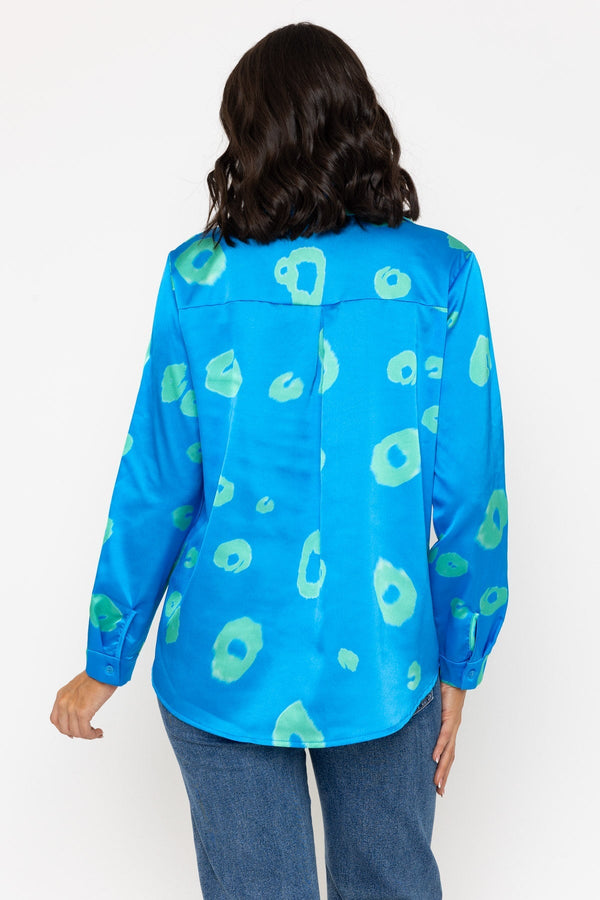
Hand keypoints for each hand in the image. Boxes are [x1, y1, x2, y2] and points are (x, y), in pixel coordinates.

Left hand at [50, 670, 116, 738]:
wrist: (105, 670)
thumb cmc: (98, 676)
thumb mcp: (79, 687)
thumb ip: (75, 699)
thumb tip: (81, 712)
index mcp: (61, 695)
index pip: (55, 719)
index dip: (65, 729)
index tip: (74, 731)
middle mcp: (63, 702)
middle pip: (64, 728)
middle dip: (77, 733)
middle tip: (88, 732)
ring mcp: (71, 707)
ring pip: (75, 732)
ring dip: (86, 735)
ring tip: (96, 732)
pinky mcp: (82, 711)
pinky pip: (85, 731)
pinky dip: (92, 735)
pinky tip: (98, 732)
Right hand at [432, 681, 466, 796]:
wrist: (455, 672)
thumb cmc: (443, 684)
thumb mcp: (431, 703)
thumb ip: (423, 711)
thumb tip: (407, 714)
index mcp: (448, 727)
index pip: (446, 751)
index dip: (443, 767)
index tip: (438, 783)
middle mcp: (452, 729)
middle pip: (449, 757)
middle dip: (443, 775)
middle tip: (439, 792)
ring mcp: (452, 724)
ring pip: (448, 751)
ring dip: (442, 768)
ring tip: (437, 782)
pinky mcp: (451, 716)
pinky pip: (444, 735)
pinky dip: (439, 747)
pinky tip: (434, 758)